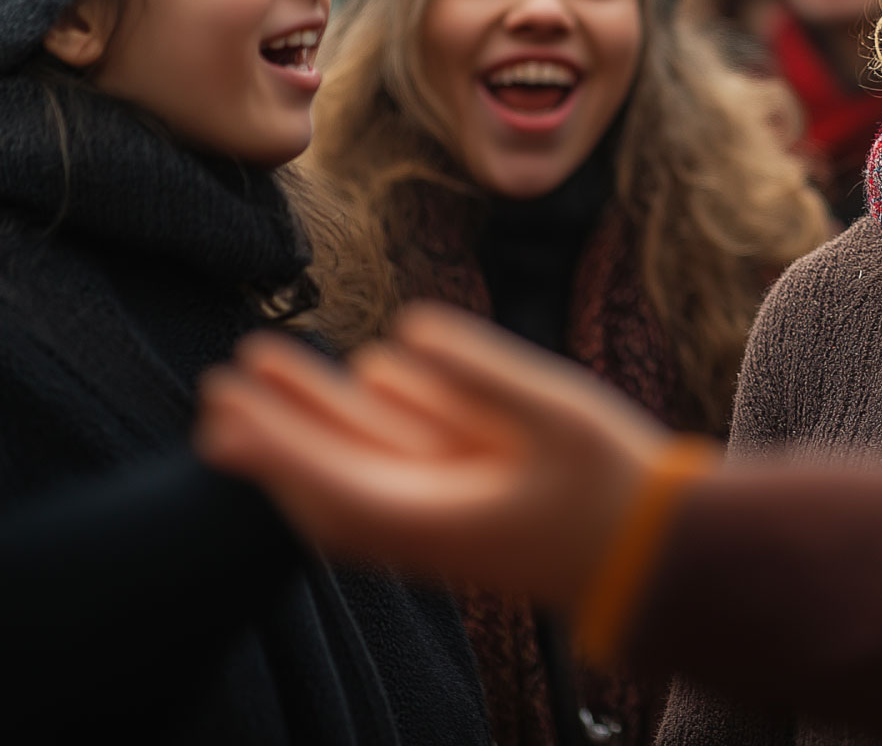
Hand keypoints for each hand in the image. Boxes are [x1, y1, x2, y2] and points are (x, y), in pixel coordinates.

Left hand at [196, 302, 672, 609]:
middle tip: (216, 381)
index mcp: (433, 518)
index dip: (273, 439)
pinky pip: (408, 460)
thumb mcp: (558, 417)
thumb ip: (480, 374)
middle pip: (326, 475)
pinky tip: (371, 373)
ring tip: (269, 362)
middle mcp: (424, 525)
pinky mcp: (471, 505)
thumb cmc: (614, 488)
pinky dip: (378, 421)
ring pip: (362, 463)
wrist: (661, 554)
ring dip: (313, 417)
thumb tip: (401, 331)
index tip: (226, 398)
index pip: (328, 478)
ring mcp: (447, 516)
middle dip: (270, 430)